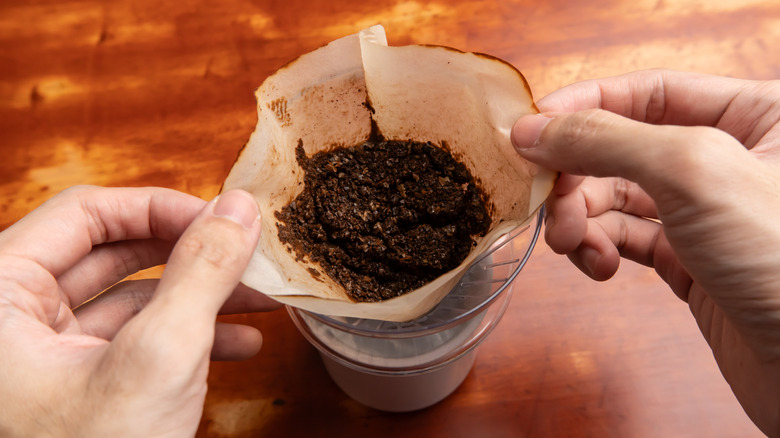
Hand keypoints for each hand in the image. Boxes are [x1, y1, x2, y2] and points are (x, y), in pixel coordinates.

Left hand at [0, 186, 279, 436]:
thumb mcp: (160, 357)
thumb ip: (201, 272)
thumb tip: (239, 206)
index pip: (86, 214)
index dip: (162, 207)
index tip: (224, 219)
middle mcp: (15, 321)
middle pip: (114, 253)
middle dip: (191, 254)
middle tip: (247, 255)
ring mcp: (48, 359)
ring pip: (132, 299)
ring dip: (200, 297)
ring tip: (262, 300)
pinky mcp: (80, 389)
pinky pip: (135, 342)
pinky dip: (189, 337)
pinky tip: (242, 345)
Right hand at [511, 69, 779, 435]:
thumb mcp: (692, 173)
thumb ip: (608, 140)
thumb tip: (534, 129)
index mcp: (753, 114)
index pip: (646, 91)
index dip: (583, 107)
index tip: (530, 131)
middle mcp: (726, 159)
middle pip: (619, 147)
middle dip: (575, 177)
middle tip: (549, 205)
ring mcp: (704, 213)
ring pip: (614, 197)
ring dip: (581, 218)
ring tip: (573, 244)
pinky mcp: (688, 261)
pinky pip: (623, 240)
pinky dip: (599, 249)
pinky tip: (599, 266)